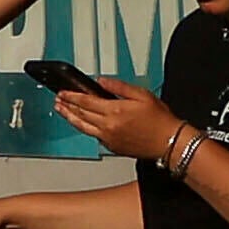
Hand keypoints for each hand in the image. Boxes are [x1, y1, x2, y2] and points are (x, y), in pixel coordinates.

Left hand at [47, 74, 179, 159]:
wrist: (171, 142)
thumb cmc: (161, 120)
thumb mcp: (142, 95)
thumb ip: (119, 87)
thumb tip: (102, 81)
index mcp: (114, 111)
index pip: (85, 101)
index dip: (71, 96)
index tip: (62, 92)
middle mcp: (108, 125)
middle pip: (80, 114)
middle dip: (67, 105)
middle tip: (57, 100)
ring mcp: (109, 138)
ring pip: (82, 126)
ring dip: (70, 117)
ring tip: (61, 111)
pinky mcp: (112, 147)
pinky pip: (94, 136)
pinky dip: (85, 128)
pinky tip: (81, 123)